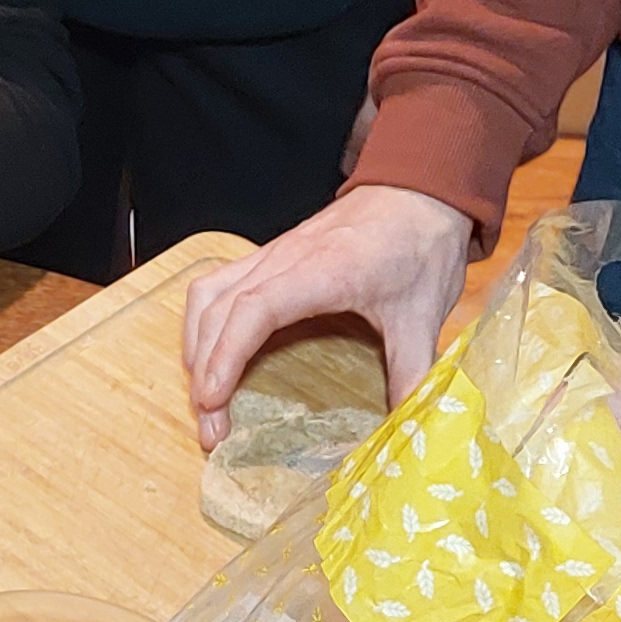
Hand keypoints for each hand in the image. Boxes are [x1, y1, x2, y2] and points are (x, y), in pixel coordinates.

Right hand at [178, 182, 474, 444]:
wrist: (419, 191)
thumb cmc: (421, 247)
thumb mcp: (423, 316)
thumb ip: (413, 373)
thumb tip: (407, 430)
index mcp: (321, 272)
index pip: (254, 310)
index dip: (226, 356)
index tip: (213, 400)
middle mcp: (284, 259)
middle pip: (219, 309)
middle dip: (204, 370)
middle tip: (211, 428)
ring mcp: (272, 254)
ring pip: (208, 295)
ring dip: (197, 346)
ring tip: (204, 396)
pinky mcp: (270, 255)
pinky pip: (219, 284)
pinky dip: (204, 323)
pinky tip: (212, 352)